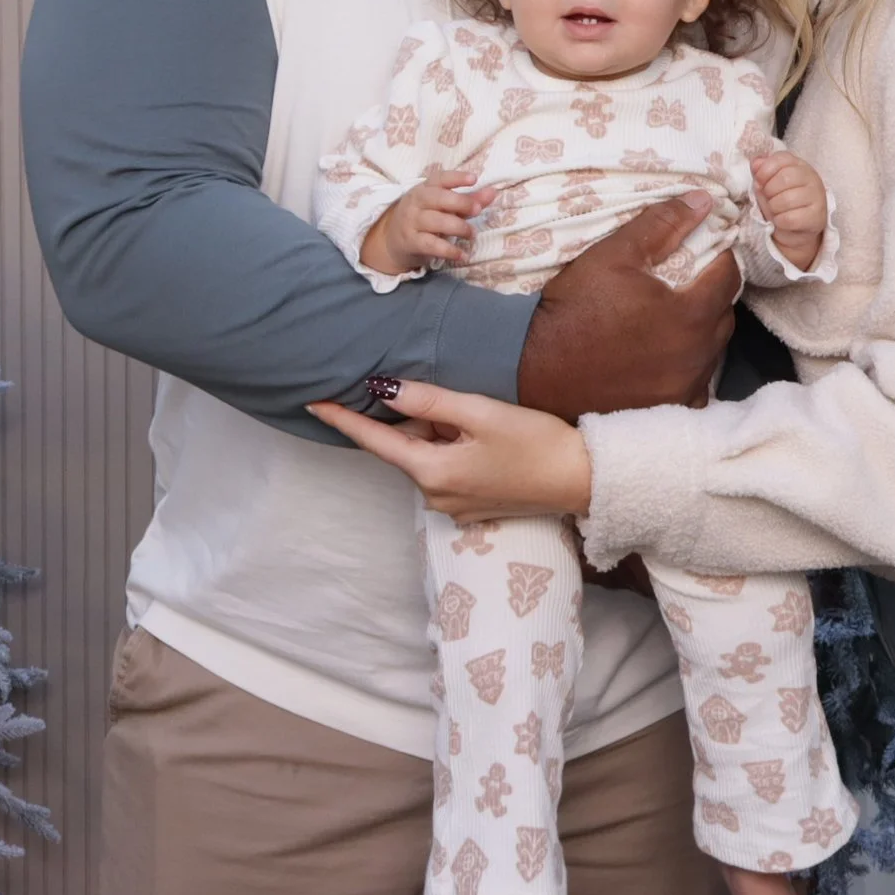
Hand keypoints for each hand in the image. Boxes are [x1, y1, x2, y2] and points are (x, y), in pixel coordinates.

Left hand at [309, 380, 594, 520]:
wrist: (582, 480)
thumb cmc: (536, 443)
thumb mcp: (481, 413)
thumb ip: (429, 402)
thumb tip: (383, 390)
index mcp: (432, 473)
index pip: (375, 442)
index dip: (343, 420)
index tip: (313, 404)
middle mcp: (435, 495)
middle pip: (403, 447)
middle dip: (411, 418)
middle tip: (436, 392)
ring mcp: (453, 504)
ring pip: (425, 456)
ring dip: (434, 431)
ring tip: (472, 413)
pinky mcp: (472, 504)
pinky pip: (444, 468)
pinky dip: (448, 446)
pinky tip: (477, 433)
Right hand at [358, 166, 496, 273]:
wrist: (392, 240)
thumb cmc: (425, 218)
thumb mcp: (444, 206)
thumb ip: (469, 199)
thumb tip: (493, 192)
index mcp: (425, 189)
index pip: (440, 178)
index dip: (456, 177)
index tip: (474, 179)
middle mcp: (416, 202)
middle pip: (438, 198)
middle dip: (461, 202)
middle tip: (478, 210)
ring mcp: (412, 221)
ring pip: (436, 221)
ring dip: (459, 227)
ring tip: (472, 235)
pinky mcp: (411, 241)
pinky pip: (432, 245)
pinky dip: (449, 251)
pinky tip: (463, 254)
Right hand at [517, 193, 740, 420]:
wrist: (534, 366)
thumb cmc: (575, 306)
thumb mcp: (614, 254)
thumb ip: (662, 225)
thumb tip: (704, 201)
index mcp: (689, 315)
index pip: (729, 277)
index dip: (720, 258)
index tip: (705, 250)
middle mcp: (696, 356)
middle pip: (724, 315)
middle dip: (712, 294)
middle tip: (688, 282)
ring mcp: (684, 388)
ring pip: (713, 351)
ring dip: (703, 332)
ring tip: (675, 317)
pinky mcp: (670, 410)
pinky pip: (697, 386)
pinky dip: (690, 369)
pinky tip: (668, 358)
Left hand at [751, 151, 827, 271]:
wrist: (794, 230)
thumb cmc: (780, 203)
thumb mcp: (767, 184)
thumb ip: (761, 171)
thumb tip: (756, 163)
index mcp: (799, 165)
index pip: (782, 158)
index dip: (765, 170)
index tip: (759, 181)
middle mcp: (812, 178)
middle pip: (784, 178)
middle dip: (769, 192)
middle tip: (769, 199)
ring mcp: (817, 197)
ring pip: (786, 200)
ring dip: (773, 208)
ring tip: (776, 211)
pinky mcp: (817, 217)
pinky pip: (790, 218)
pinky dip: (780, 221)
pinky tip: (781, 221)